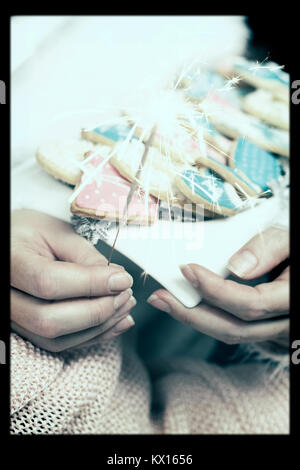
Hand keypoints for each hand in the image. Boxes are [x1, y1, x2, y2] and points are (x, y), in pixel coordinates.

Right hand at [11, 209, 135, 351]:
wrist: (11, 245)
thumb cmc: (31, 234)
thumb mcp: (58, 232)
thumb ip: (85, 256)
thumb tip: (115, 281)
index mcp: (9, 261)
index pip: (48, 282)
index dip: (90, 284)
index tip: (122, 278)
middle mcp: (4, 296)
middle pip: (49, 319)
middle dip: (96, 311)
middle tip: (125, 293)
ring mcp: (13, 318)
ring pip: (55, 339)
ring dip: (99, 327)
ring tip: (125, 305)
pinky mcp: (27, 331)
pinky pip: (59, 344)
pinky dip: (92, 336)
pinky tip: (116, 321)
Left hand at [147, 226, 288, 347]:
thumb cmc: (295, 248)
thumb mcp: (289, 239)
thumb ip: (269, 248)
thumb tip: (236, 268)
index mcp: (292, 298)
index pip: (250, 304)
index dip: (215, 290)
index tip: (187, 270)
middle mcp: (284, 322)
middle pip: (235, 329)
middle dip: (193, 315)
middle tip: (160, 297)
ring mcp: (273, 328)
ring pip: (232, 333)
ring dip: (194, 319)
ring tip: (165, 302)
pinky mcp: (261, 326)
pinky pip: (233, 327)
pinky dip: (207, 317)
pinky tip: (186, 304)